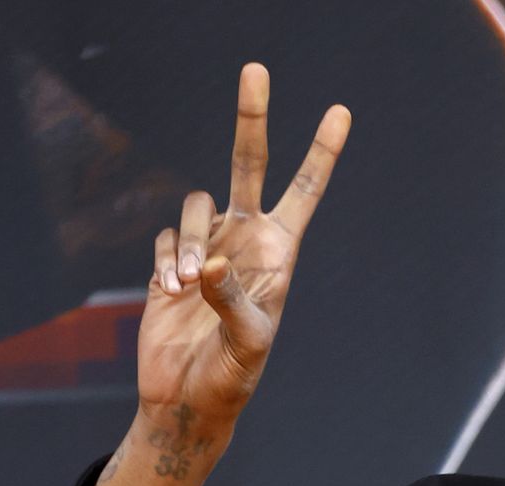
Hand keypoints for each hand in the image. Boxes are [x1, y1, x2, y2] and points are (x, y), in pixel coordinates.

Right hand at [89, 63, 350, 485]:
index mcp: (279, 255)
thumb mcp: (247, 346)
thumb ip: (232, 302)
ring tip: (185, 291)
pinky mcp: (172, 261)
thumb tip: (208, 263)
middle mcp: (247, 240)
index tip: (340, 112)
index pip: (305, 193)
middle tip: (256, 68)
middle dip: (252, 118)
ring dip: (186, 244)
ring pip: (193, 206)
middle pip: (248, 165)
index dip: (321, 153)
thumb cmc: (232, 379)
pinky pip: (165, 238)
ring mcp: (208, 247)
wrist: (187, 399)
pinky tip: (167, 296)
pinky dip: (164, 262)